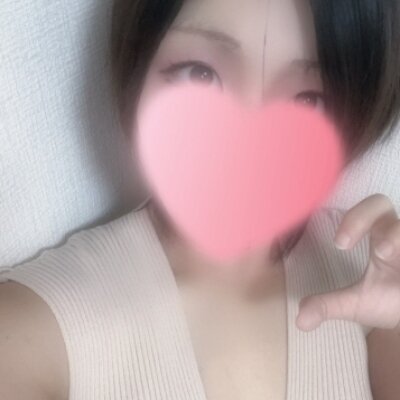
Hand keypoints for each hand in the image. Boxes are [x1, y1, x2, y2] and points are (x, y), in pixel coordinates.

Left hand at [296, 194, 399, 331]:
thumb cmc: (388, 300)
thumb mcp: (357, 304)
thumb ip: (328, 306)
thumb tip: (300, 321)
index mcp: (378, 236)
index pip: (364, 210)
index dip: (353, 219)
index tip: (339, 244)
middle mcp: (396, 234)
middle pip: (380, 202)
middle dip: (365, 217)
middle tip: (363, 243)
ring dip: (396, 234)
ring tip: (386, 253)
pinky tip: (398, 275)